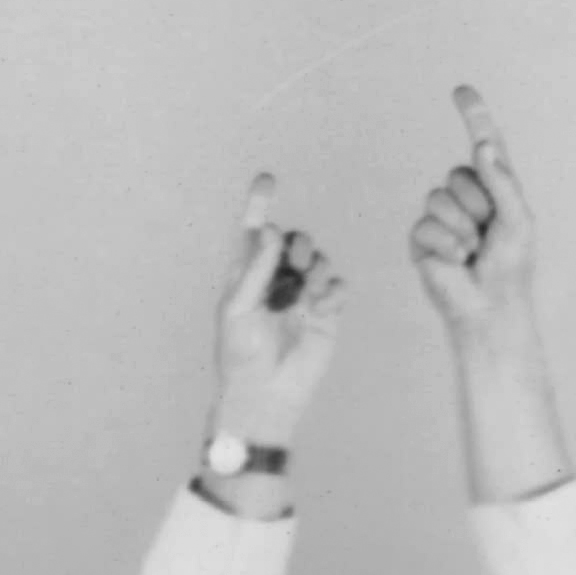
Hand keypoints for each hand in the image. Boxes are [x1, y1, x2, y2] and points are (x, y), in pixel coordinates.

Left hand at [211, 175, 348, 444]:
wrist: (266, 396)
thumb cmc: (241, 355)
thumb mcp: (238, 308)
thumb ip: (256, 268)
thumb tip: (274, 230)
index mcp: (248, 274)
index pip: (255, 232)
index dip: (260, 203)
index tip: (267, 178)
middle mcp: (276, 281)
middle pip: (294, 240)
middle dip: (297, 244)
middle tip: (294, 263)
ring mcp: (302, 297)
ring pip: (317, 260)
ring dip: (315, 267)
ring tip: (308, 292)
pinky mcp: (325, 315)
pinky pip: (336, 288)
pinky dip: (333, 291)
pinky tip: (322, 307)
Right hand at [409, 87, 535, 344]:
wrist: (490, 307)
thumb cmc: (511, 266)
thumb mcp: (518, 220)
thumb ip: (503, 182)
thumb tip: (483, 145)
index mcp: (492, 186)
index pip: (483, 143)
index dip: (473, 115)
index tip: (462, 90)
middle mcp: (464, 195)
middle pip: (458, 173)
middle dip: (477, 204)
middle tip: (488, 233)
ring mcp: (440, 216)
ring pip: (439, 197)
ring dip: (462, 228)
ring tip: (473, 250)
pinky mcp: (422, 238)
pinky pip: (425, 225)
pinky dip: (446, 244)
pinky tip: (458, 261)